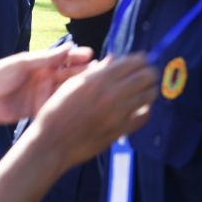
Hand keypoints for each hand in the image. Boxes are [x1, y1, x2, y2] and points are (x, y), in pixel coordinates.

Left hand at [0, 44, 91, 128]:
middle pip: (68, 74)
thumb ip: (44, 58)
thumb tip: (68, 47)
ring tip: (95, 87)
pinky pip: (57, 105)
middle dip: (83, 72)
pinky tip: (83, 104)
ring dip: (79, 88)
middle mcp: (44, 77)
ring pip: (66, 90)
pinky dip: (69, 104)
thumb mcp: (21, 63)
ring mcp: (43, 94)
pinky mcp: (40, 109)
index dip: (77, 56)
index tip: (91, 55)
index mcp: (39, 63)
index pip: (63, 58)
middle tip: (100, 71)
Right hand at [30, 53, 158, 168]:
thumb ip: (96, 71)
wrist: (52, 141)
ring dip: (149, 89)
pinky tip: (141, 107)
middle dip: (149, 72)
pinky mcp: (121, 130)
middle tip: (148, 73)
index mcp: (97, 80)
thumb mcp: (72, 84)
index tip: (142, 59)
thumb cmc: (57, 110)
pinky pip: (144, 117)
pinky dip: (146, 109)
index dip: (140, 59)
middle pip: (144, 77)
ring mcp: (118, 114)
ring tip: (147, 88)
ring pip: (148, 96)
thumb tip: (115, 59)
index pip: (131, 63)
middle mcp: (110, 95)